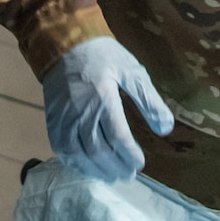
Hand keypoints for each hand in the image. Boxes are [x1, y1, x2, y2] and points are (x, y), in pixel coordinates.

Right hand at [40, 37, 173, 180]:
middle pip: (99, 151)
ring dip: (98, 171)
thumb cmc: (101, 56)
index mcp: (103, 98)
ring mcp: (64, 119)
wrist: (63, 44)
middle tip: (128, 175)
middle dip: (116, 167)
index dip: (130, 155)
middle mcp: (81, 112)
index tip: (140, 162)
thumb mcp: (132, 71)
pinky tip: (88, 168)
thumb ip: (149, 100)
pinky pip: (62, 150)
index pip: (118, 138)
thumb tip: (166, 129)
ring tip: (112, 176)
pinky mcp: (53, 121)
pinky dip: (76, 164)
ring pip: (80, 155)